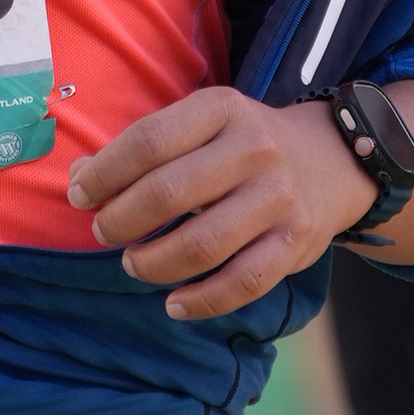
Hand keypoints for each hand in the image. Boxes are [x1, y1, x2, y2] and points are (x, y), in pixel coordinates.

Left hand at [69, 90, 372, 321]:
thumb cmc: (242, 146)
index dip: (103, 174)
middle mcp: (254, 149)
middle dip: (120, 221)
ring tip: (134, 264)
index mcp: (222, 109)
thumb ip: (143, 149)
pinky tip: (174, 305)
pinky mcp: (295, 242)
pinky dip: (202, 301)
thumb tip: (80, 179)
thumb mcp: (201, 125)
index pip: (147, 142)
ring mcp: (278, 198)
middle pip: (167, 193)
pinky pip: (242, 283)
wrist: (332, 161)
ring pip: (201, 245)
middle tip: (105, 232)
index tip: (81, 195)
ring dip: (153, 263)